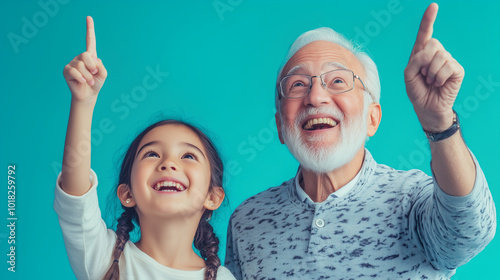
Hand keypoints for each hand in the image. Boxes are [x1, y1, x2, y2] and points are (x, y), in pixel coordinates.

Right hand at [63, 16, 106, 103]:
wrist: (88, 95)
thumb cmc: (96, 83)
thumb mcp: (103, 74)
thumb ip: (100, 65)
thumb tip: (91, 60)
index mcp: (91, 56)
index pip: (90, 41)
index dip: (89, 29)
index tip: (89, 17)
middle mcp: (80, 57)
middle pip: (86, 55)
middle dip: (92, 66)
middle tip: (94, 74)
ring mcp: (73, 63)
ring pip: (81, 65)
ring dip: (88, 75)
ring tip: (89, 81)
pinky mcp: (66, 70)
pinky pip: (74, 71)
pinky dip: (81, 78)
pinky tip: (82, 81)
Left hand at [404, 3, 463, 131]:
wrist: (427, 109)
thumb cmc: (417, 92)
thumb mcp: (408, 75)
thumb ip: (415, 60)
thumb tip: (430, 53)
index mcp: (422, 54)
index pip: (425, 34)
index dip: (428, 20)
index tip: (433, 6)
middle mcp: (436, 54)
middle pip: (432, 44)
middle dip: (423, 62)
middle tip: (423, 75)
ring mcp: (448, 61)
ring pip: (439, 56)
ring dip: (431, 72)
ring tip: (431, 81)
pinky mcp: (457, 70)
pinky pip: (447, 66)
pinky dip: (439, 77)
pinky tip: (439, 84)